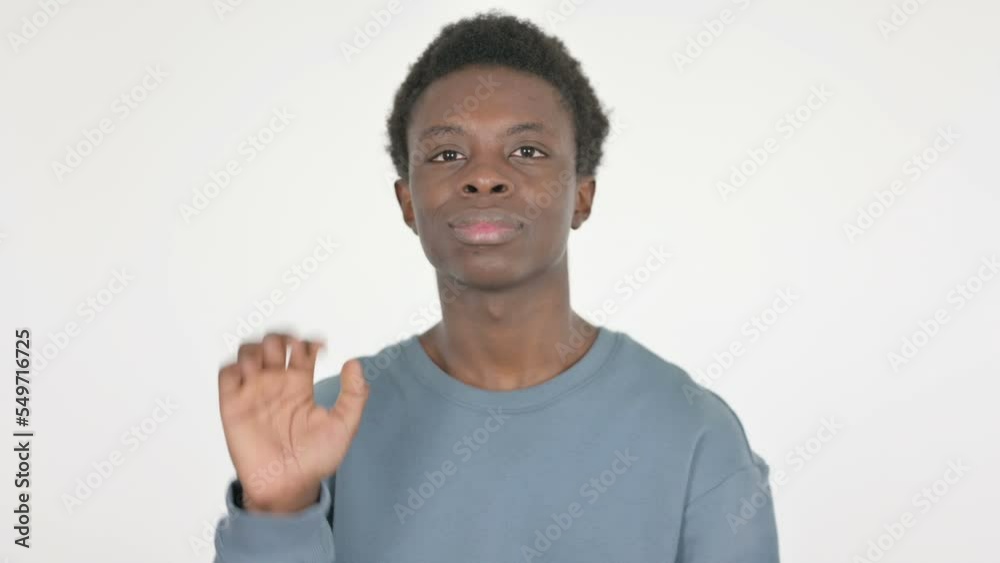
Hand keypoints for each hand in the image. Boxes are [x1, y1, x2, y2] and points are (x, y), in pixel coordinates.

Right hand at [218, 332, 368, 512]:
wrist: (289, 486)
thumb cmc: (316, 460)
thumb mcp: (344, 425)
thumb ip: (354, 395)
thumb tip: (354, 362)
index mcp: (301, 385)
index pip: (300, 349)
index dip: (308, 340)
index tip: (320, 347)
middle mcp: (276, 384)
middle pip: (272, 343)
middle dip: (281, 337)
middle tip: (292, 349)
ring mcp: (254, 393)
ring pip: (248, 353)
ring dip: (256, 348)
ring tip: (269, 364)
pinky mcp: (233, 406)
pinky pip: (226, 375)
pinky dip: (235, 365)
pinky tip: (252, 376)